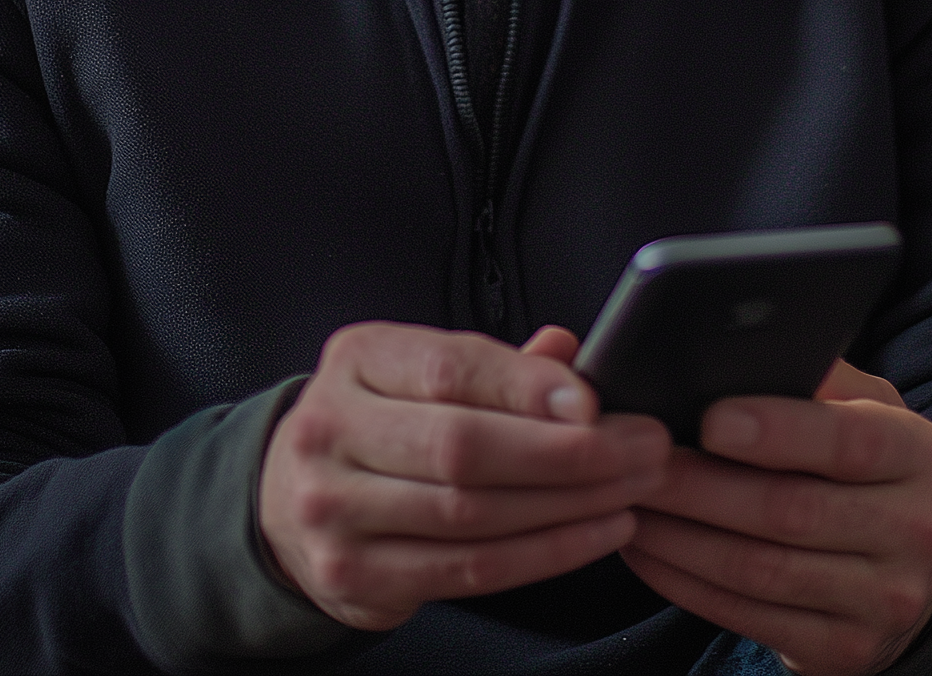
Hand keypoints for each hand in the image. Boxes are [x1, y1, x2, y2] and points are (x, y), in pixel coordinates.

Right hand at [258, 321, 670, 631]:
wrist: (289, 501)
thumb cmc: (382, 423)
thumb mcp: (419, 370)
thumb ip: (496, 365)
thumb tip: (571, 353)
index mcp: (356, 359)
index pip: (447, 367)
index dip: (525, 386)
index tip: (594, 399)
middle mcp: (331, 430)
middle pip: (464, 447)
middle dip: (569, 453)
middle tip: (642, 447)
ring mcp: (335, 511)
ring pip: (473, 515)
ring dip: (570, 506)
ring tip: (633, 489)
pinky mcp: (355, 578)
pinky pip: (469, 571)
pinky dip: (544, 554)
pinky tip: (595, 533)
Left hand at [620, 360, 931, 675]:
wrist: (918, 568)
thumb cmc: (868, 464)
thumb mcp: (864, 407)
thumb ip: (816, 377)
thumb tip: (736, 346)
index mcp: (915, 453)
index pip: (849, 441)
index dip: (778, 431)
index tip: (710, 420)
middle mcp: (912, 529)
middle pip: (792, 511)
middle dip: (701, 488)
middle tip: (639, 464)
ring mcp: (883, 599)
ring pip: (762, 570)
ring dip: (681, 540)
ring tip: (630, 504)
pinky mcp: (845, 649)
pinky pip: (750, 617)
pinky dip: (687, 585)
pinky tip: (648, 554)